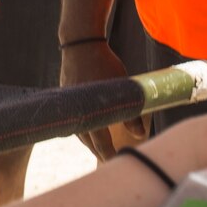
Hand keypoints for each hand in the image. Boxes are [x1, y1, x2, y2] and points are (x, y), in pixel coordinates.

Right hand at [62, 38, 139, 159]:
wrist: (80, 45)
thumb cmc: (105, 64)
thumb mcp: (123, 87)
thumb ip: (131, 113)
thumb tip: (141, 134)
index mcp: (91, 111)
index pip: (100, 142)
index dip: (108, 154)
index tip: (115, 162)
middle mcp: (77, 112)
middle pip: (87, 140)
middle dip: (98, 151)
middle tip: (108, 160)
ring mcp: (69, 106)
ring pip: (78, 131)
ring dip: (89, 140)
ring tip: (99, 147)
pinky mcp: (66, 99)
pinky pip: (73, 120)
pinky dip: (81, 127)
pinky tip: (87, 129)